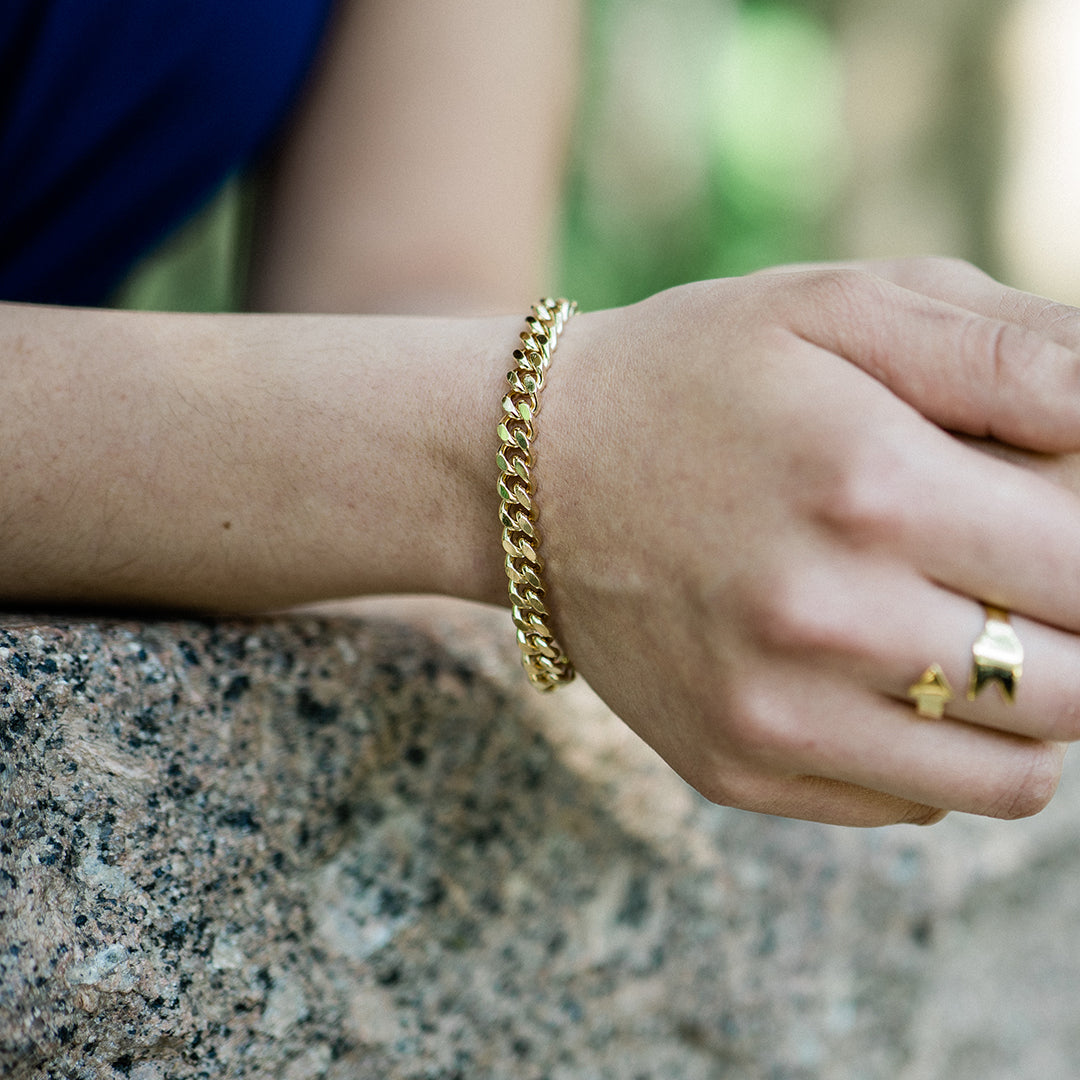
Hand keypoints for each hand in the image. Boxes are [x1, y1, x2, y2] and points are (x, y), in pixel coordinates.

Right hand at [536, 259, 1079, 824]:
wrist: (531, 474)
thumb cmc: (697, 376)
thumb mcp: (841, 305)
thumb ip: (1016, 351)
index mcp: (870, 486)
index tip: (1050, 516)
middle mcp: (824, 622)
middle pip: (1073, 686)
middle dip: (1073, 628)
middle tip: (1016, 570)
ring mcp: (774, 714)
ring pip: (1015, 776)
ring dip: (1026, 705)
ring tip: (963, 625)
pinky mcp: (739, 768)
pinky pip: (916, 802)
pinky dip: (935, 747)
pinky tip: (876, 667)